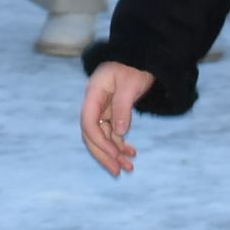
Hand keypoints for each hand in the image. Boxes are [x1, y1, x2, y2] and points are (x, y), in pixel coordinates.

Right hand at [80, 61, 154, 176]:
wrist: (141, 57)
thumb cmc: (134, 66)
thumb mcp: (130, 85)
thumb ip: (123, 108)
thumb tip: (119, 132)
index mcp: (93, 93)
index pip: (88, 122)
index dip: (99, 141)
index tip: (114, 154)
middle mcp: (94, 103)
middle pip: (92, 134)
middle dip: (104, 154)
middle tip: (118, 171)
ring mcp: (102, 109)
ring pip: (102, 136)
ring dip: (114, 153)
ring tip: (128, 168)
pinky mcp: (111, 113)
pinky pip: (112, 133)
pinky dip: (120, 145)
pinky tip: (131, 154)